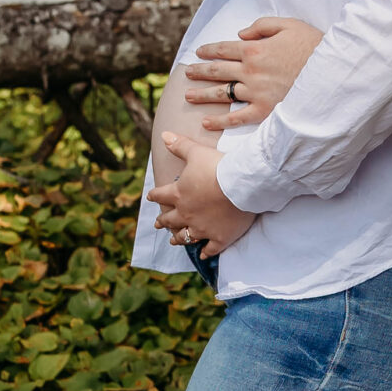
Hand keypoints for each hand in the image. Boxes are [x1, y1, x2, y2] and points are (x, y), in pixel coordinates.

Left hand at [148, 130, 255, 257]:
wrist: (241, 185)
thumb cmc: (218, 166)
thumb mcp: (196, 152)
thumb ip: (179, 145)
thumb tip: (163, 135)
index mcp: (179, 194)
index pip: (160, 195)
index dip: (154, 196)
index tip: (150, 197)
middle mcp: (187, 214)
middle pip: (170, 220)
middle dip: (162, 221)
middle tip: (157, 224)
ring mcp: (202, 228)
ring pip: (185, 236)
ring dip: (178, 238)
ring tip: (173, 241)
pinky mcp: (219, 237)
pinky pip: (210, 249)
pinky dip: (205, 253)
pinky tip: (202, 255)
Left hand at [182, 16, 325, 129]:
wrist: (333, 72)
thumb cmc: (314, 46)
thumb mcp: (289, 25)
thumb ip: (262, 25)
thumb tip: (240, 34)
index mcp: (254, 49)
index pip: (223, 49)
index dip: (208, 50)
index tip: (199, 52)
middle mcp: (250, 71)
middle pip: (217, 70)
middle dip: (199, 71)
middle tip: (187, 74)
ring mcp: (256, 92)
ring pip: (221, 94)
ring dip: (202, 95)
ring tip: (188, 96)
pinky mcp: (266, 110)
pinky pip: (237, 118)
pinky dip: (221, 121)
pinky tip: (207, 123)